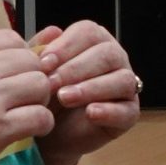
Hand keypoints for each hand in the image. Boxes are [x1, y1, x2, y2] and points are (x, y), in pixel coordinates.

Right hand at [0, 29, 55, 164]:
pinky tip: (31, 131)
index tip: (14, 75)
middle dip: (32, 77)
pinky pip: (40, 116)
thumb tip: (0, 59)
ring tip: (27, 113)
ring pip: (40, 84)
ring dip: (39, 100)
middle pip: (29, 60)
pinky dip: (42, 124)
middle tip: (24, 97)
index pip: (9, 38)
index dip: (19, 56)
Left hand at [32, 21, 141, 164]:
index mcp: (94, 42)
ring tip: (65, 98)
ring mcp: (126, 86)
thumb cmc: (46, 95)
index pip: (89, 32)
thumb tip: (52, 31)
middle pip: (107, 53)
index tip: (43, 63)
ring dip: (91, 88)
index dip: (66, 46)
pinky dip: (109, 111)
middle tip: (50, 83)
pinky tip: (90, 113)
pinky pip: (127, 110)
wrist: (49, 133)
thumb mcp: (36, 71)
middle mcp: (115, 59)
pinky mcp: (129, 113)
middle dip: (76, 68)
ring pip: (121, 79)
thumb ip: (39, 50)